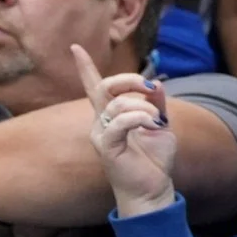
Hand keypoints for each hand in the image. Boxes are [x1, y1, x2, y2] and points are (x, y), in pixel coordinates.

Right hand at [72, 44, 177, 212]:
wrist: (154, 188)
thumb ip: (157, 104)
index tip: (75, 47)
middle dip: (130, 79)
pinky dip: (139, 118)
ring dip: (143, 106)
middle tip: (152, 88)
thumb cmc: (154, 160)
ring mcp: (101, 134)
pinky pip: (119, 122)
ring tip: (158, 120)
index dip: (85, 67)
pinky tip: (152, 125)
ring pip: (117, 104)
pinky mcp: (106, 146)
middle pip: (104, 86)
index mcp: (112, 115)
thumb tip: (156, 83)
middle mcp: (102, 122)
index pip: (95, 86)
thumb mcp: (161, 124)